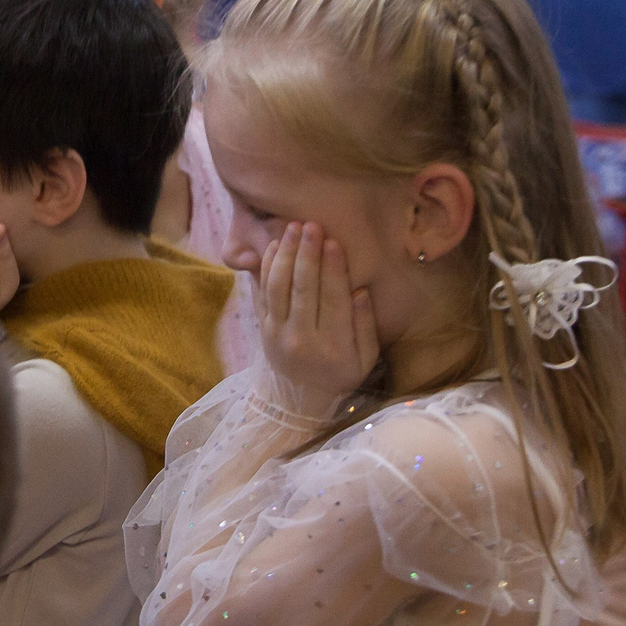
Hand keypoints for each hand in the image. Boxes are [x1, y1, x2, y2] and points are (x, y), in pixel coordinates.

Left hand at [255, 224, 378, 419]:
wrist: (299, 400)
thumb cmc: (339, 374)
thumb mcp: (364, 359)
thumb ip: (365, 326)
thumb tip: (359, 290)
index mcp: (332, 346)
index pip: (332, 300)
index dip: (333, 269)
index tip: (334, 241)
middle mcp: (300, 338)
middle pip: (302, 289)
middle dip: (307, 253)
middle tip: (311, 225)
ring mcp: (276, 332)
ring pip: (277, 287)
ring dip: (284, 254)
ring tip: (291, 228)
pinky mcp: (262, 327)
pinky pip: (261, 292)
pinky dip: (265, 267)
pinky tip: (274, 245)